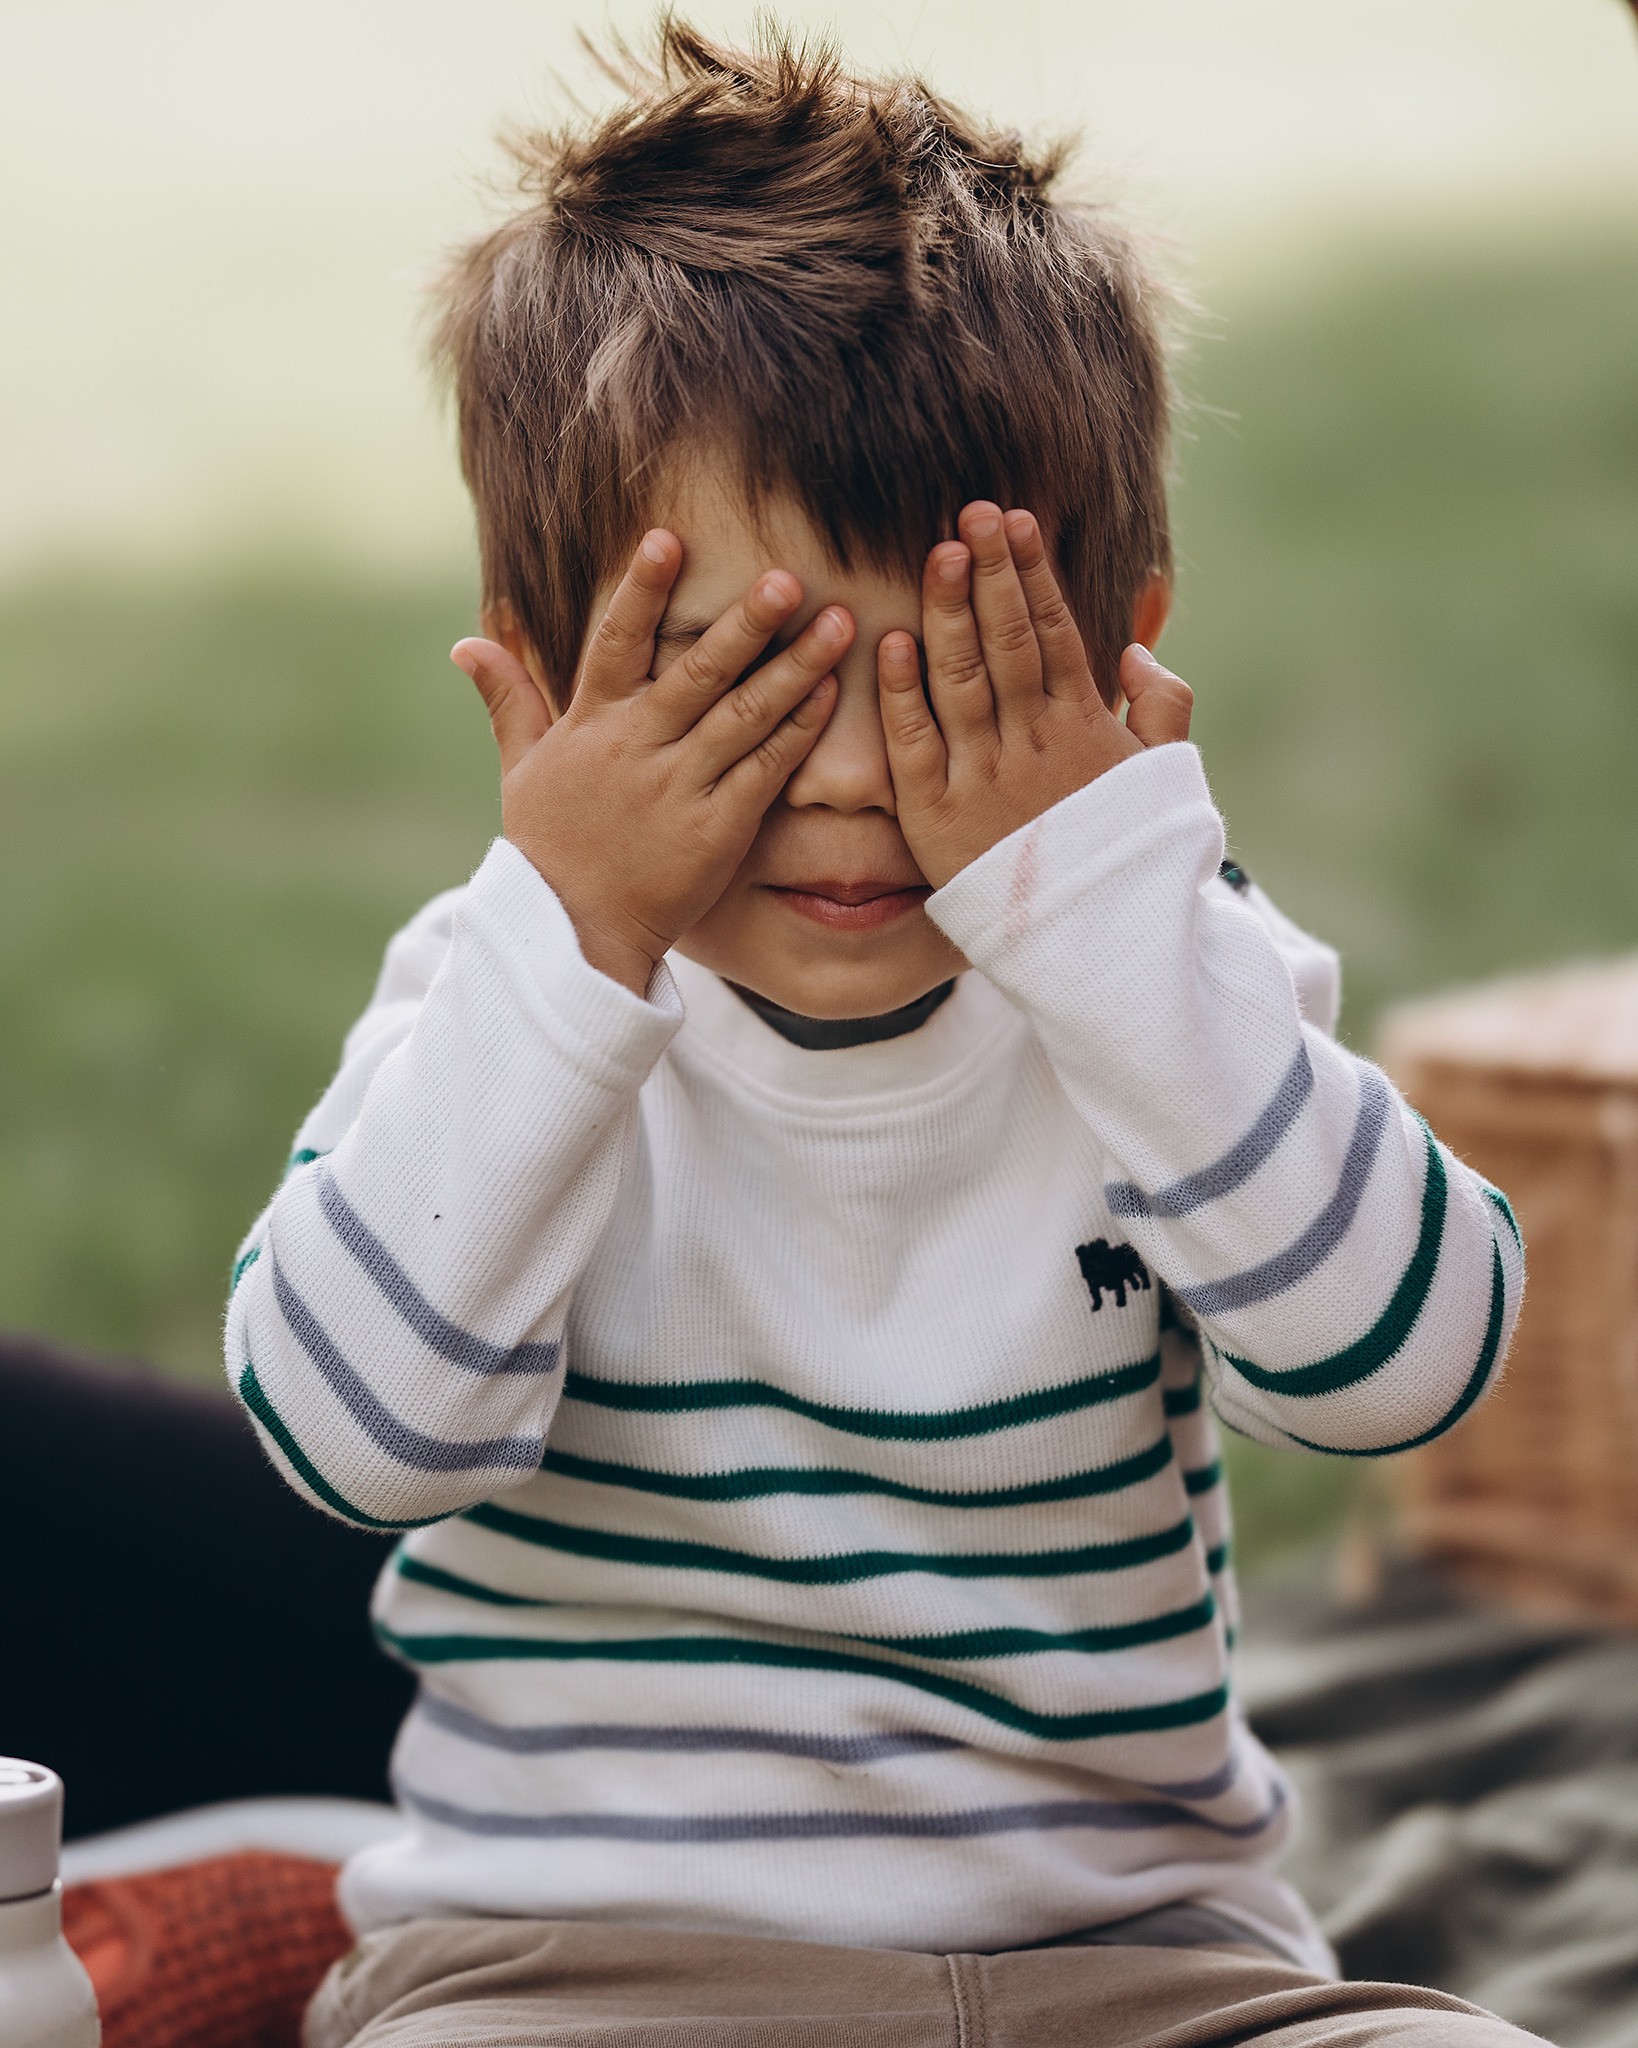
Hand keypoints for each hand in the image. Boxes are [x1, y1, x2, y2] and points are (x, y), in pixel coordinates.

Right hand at [453, 532, 849, 994]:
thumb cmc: (549, 848)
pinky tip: (832, 695)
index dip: (640, 590)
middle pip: (698, 672)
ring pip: (744, 716)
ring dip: (795, 668)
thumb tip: (466, 642)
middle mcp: (638, 748)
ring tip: (837, 623)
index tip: (666, 538)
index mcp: (592, 724)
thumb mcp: (520, 769)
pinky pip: (764, 772)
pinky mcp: (716, 830)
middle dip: (746, 623)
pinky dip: (798, 733)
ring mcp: (679, 789)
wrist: (572, 933)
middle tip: (789, 578)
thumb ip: (509, 698)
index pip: (616, 642)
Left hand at [877, 503, 1191, 889]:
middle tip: (972, 511)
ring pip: (961, 679)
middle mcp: (1033, 745)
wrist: (1093, 948)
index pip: (1054, 632)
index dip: (1034, 574)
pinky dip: (902, 693)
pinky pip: (914, 744)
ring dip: (948, 612)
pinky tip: (893, 641)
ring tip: (940, 553)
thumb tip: (1136, 649)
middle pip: (1008, 641)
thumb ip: (1162, 709)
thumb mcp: (1164, 781)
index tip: (1018, 520)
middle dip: (992, 572)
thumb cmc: (1129, 859)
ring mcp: (982, 778)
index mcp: (1085, 729)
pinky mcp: (934, 816)